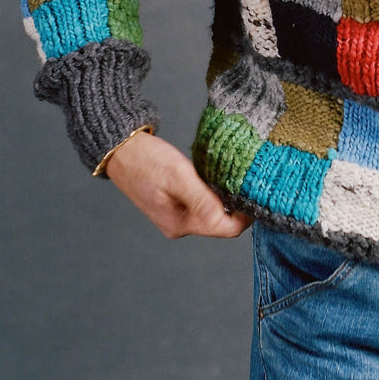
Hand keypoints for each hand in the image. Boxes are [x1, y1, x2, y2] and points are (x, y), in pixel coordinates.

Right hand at [105, 130, 253, 238]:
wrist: (120, 150)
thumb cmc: (146, 160)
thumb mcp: (178, 175)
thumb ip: (202, 199)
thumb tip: (225, 216)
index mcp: (181, 224)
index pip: (226, 230)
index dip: (246, 215)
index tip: (257, 192)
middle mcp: (179, 226)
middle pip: (221, 223)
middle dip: (236, 205)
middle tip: (247, 180)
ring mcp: (175, 216)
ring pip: (212, 213)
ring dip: (224, 197)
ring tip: (233, 175)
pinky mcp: (174, 204)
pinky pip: (201, 204)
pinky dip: (212, 192)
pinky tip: (215, 176)